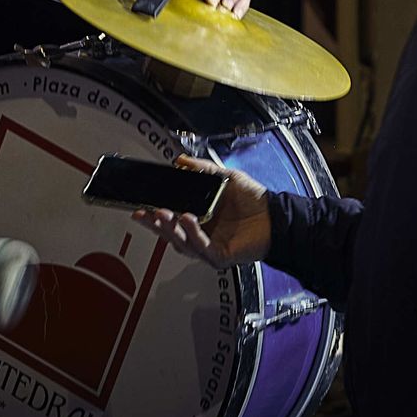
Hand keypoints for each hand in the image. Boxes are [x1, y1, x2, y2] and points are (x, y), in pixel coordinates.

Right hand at [133, 155, 271, 267]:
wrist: (276, 215)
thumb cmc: (254, 201)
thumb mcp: (225, 177)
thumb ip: (202, 169)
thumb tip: (181, 161)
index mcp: (198, 219)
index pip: (170, 219)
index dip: (153, 214)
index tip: (141, 206)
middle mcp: (201, 235)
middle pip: (171, 234)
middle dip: (155, 224)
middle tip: (143, 212)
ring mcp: (209, 247)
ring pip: (183, 243)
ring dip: (170, 229)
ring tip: (163, 214)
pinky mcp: (221, 255)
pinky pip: (203, 248)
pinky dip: (193, 235)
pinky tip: (188, 220)